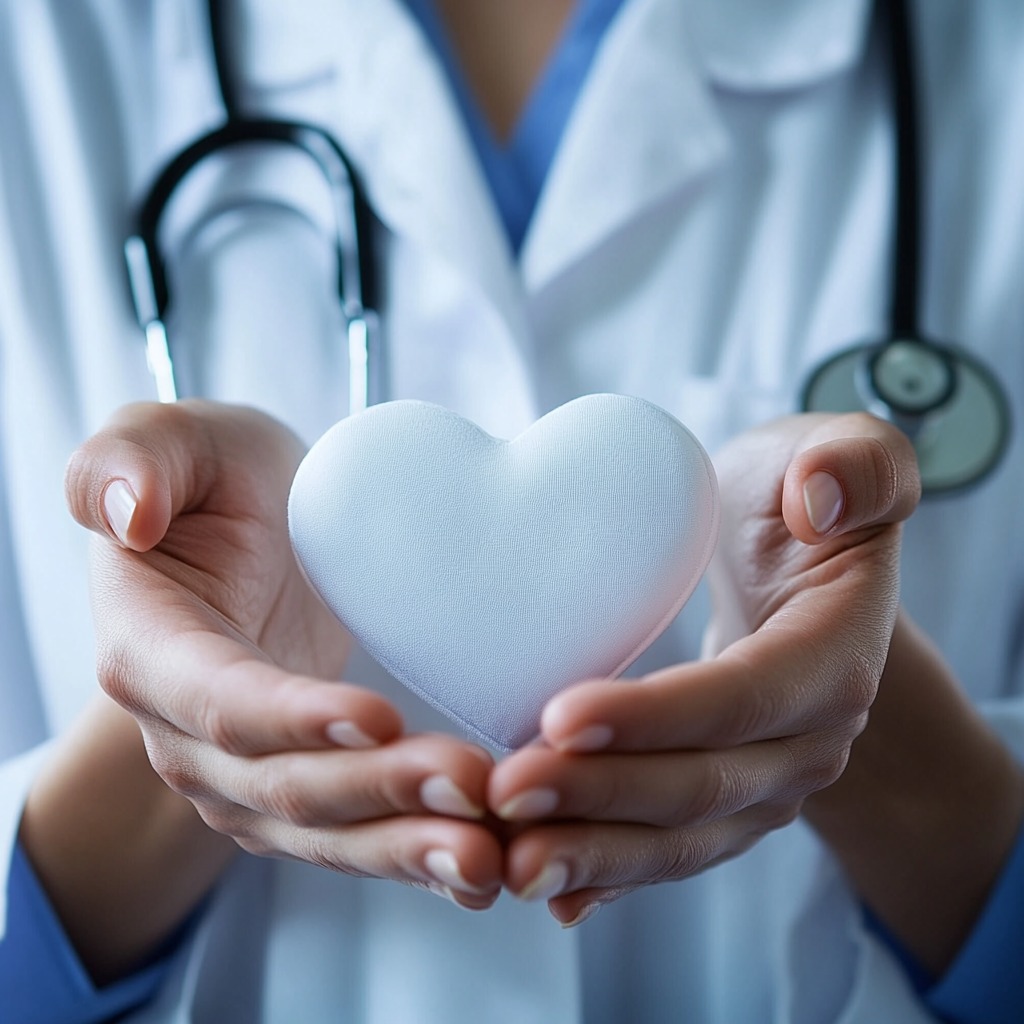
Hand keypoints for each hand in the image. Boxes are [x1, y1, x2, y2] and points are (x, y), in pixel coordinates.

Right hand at [66, 401, 501, 908]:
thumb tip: (129, 513)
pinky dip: (412, 856)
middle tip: (472, 783)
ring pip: (322, 831)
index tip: (377, 712)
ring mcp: (240, 775)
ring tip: (488, 853)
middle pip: (282, 784)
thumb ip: (131, 460)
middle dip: (377, 791)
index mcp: (150, 648)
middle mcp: (186, 733)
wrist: (255, 533)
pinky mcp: (297, 791)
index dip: (291, 716)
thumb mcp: (177, 439)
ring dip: (404, 846)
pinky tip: (479, 867)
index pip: (218, 700)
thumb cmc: (220, 481)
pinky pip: (353, 836)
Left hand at [487, 413, 919, 925]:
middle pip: (704, 785)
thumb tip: (821, 497)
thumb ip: (854, 462)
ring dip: (597, 852)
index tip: (558, 713)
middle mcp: (811, 739)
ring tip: (512, 859)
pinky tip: (552, 891)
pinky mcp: (727, 800)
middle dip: (604, 796)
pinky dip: (613, 873)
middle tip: (506, 793)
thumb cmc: (794, 498)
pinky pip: (671, 848)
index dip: (658, 716)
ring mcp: (769, 782)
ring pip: (683, 837)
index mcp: (835, 653)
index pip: (744, 698)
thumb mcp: (835, 451)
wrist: (789, 557)